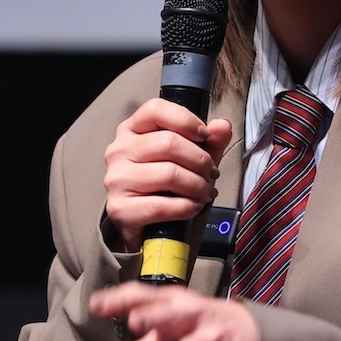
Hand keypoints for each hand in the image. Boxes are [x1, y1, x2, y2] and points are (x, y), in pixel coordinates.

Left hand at [87, 283, 258, 340]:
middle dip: (155, 317)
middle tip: (135, 321)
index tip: (96, 305)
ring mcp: (212, 338)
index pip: (143, 296)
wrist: (247, 332)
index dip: (120, 299)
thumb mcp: (161, 339)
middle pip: (172, 314)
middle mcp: (191, 317)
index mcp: (170, 305)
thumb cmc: (192, 331)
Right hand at [102, 100, 232, 247]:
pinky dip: (186, 207)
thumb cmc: (167, 189)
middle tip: (211, 174)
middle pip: (169, 143)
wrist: (148, 231)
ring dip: (197, 186)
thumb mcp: (191, 161)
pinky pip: (161, 205)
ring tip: (205, 192)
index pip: (155, 109)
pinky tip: (193, 207)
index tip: (204, 136)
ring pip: (169, 174)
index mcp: (132, 130)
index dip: (185, 120)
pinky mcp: (120, 209)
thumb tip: (222, 126)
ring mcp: (117, 180)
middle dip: (200, 160)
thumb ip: (209, 142)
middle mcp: (119, 151)